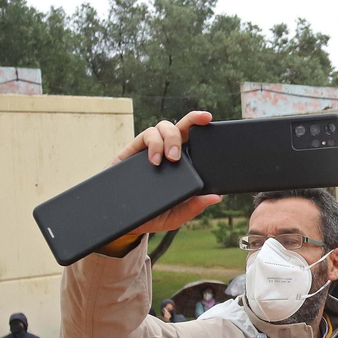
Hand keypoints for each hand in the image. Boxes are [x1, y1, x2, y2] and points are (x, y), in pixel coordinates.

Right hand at [111, 111, 222, 233]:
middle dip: (188, 123)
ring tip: (168, 159)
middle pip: (181, 127)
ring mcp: (152, 149)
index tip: (208, 118)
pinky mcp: (134, 150)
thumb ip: (193, 207)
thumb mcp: (175, 216)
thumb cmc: (152, 216)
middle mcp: (168, 152)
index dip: (200, 124)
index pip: (195, 140)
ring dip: (168, 138)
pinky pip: (146, 135)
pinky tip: (154, 159)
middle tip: (179, 154)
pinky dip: (153, 143)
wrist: (122, 219)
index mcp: (183, 165)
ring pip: (163, 127)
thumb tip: (215, 197)